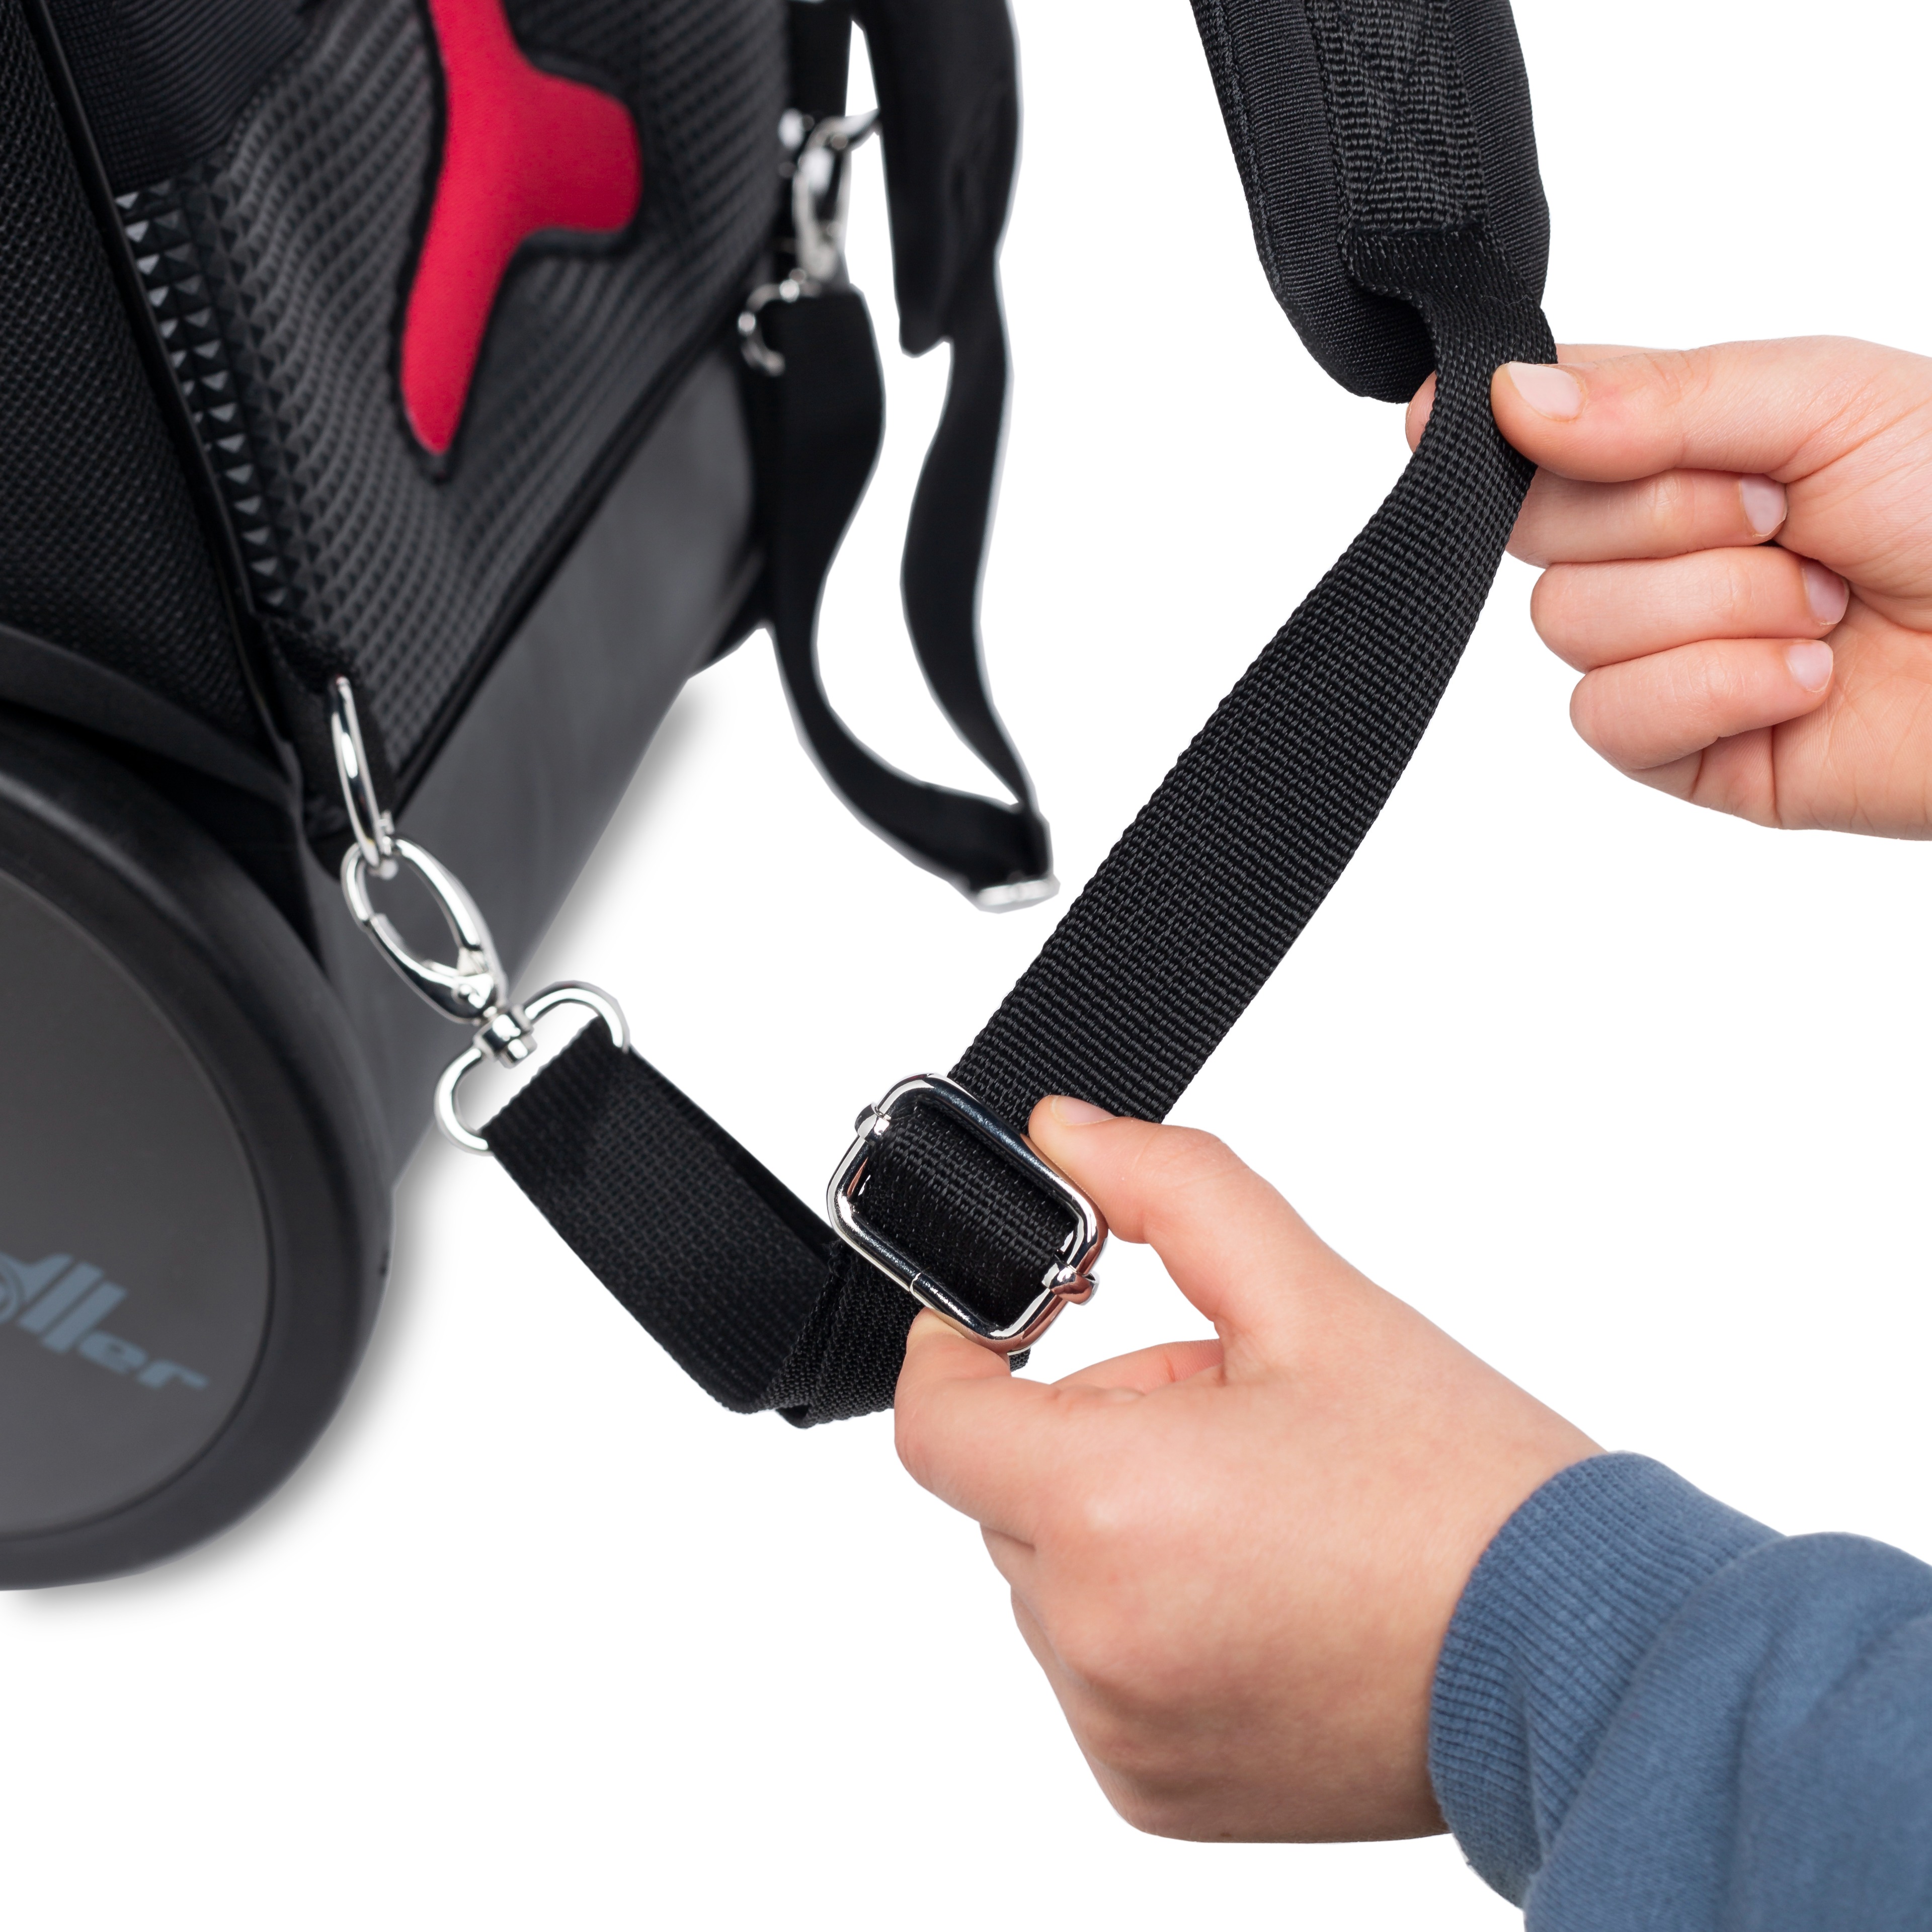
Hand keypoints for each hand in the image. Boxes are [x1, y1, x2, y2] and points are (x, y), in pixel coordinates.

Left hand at [894, 1098, 1596, 1841]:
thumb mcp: (1314, 1301)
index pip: (938, 1421)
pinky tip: (1265, 1594)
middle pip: (1011, 1489)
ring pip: (1054, 1577)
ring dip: (1122, 1523)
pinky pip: (1095, 1666)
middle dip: (1095, 1430)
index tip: (1004, 1321)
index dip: (957, 1351)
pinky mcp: (1153, 1794)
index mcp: (1114, 1511)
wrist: (1581, 1663)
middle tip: (1231, 1415)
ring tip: (1268, 1511)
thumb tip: (1067, 1136)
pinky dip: (1146, 1615)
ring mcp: (1123, 1731)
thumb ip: (1173, 1192)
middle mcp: (1098, 1640)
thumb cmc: (1464, 1491)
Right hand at [1407, 337, 1931, 831]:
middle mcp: (1658, 551)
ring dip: (1714, 606)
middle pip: (1538, 531)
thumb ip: (1655, 395)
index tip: (1471, 417)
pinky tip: (1805, 679)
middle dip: (1667, 516)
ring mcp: (1662, 653)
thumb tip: (1503, 398)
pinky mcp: (1680, 750)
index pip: (1535, 430)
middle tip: (1785, 516)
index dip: (1503, 426)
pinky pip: (1610, 716)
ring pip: (1571, 624)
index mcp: (1682, 449)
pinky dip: (1716, 687)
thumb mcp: (1820, 400)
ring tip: (1823, 606)